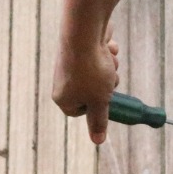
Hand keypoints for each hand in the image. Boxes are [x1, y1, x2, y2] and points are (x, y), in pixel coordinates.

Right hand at [52, 22, 120, 143]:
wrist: (85, 32)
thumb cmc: (91, 70)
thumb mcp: (100, 101)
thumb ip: (99, 120)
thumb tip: (98, 141)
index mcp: (63, 97)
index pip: (81, 112)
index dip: (97, 107)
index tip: (107, 101)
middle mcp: (63, 80)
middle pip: (93, 92)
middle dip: (107, 85)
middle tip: (109, 80)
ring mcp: (72, 62)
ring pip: (100, 72)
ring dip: (109, 68)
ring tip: (107, 61)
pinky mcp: (81, 47)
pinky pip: (99, 55)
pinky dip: (106, 52)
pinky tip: (105, 46)